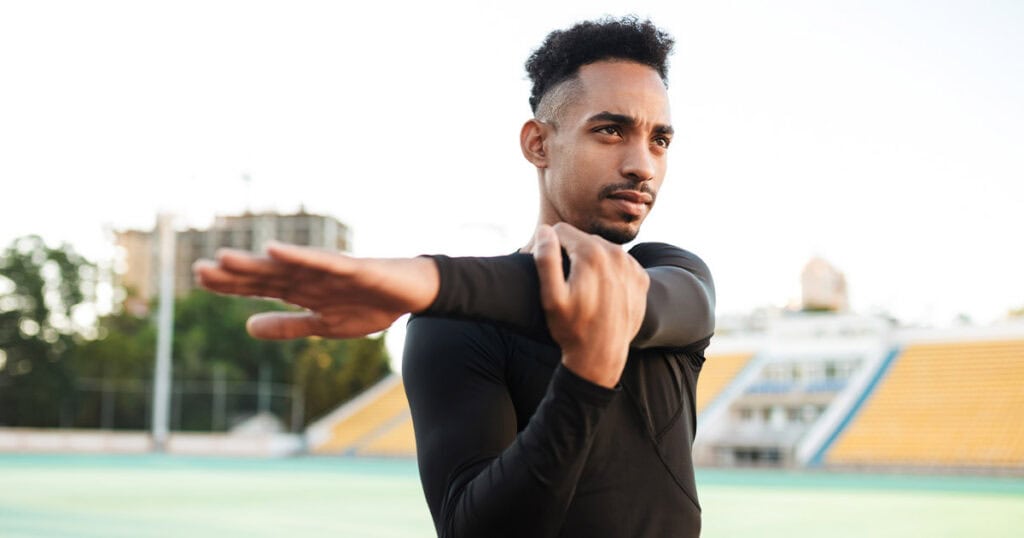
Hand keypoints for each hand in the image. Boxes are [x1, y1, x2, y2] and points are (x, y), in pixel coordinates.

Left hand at [193, 242, 438, 339]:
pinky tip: (275, 251)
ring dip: (257, 263)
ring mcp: (329, 271)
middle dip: (234, 273)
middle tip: (199, 269)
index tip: (200, 277)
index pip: (260, 287)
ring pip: (287, 267)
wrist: (413, 294)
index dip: (231, 284)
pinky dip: (299, 256)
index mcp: (302, 291)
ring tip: (225, 258)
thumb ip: (288, 326)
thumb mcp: (324, 326)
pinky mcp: (352, 267)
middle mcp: (310, 277)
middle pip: (267, 275)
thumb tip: (247, 327)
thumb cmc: (370, 305)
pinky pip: (322, 262)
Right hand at [532, 223, 649, 387]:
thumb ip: (546, 259)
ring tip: (582, 289)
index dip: (548, 246)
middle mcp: (616, 253)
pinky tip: (601, 292)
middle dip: (569, 253)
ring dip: (588, 261)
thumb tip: (545, 231)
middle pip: (581, 238)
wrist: (603, 356)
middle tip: (564, 283)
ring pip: (601, 249)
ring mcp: (631, 265)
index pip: (560, 231)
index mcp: (591, 253)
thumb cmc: (573, 328)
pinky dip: (608, 272)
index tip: (547, 269)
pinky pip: (618, 263)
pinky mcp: (640, 277)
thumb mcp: (551, 297)